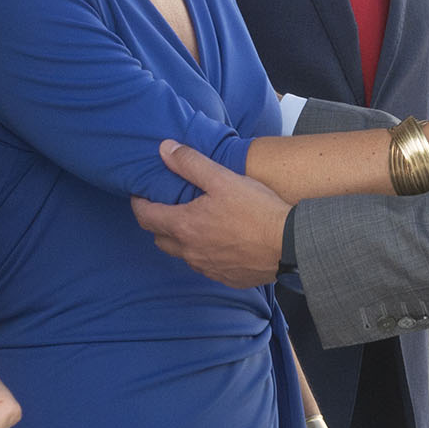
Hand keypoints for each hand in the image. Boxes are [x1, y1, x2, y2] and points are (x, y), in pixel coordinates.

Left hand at [132, 143, 290, 286]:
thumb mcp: (223, 179)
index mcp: (184, 226)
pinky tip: (219, 242)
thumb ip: (190, 164)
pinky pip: (205, 267)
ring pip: (182, 255)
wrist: (289, 245)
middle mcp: (190, 252)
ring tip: (194, 223)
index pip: (145, 217)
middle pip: (160, 239)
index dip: (139, 204)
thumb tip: (164, 149)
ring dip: (181, 240)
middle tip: (166, 208)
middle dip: (157, 223)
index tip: (140, 195)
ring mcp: (207, 268)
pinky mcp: (226, 278)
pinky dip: (204, 253)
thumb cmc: (256, 210)